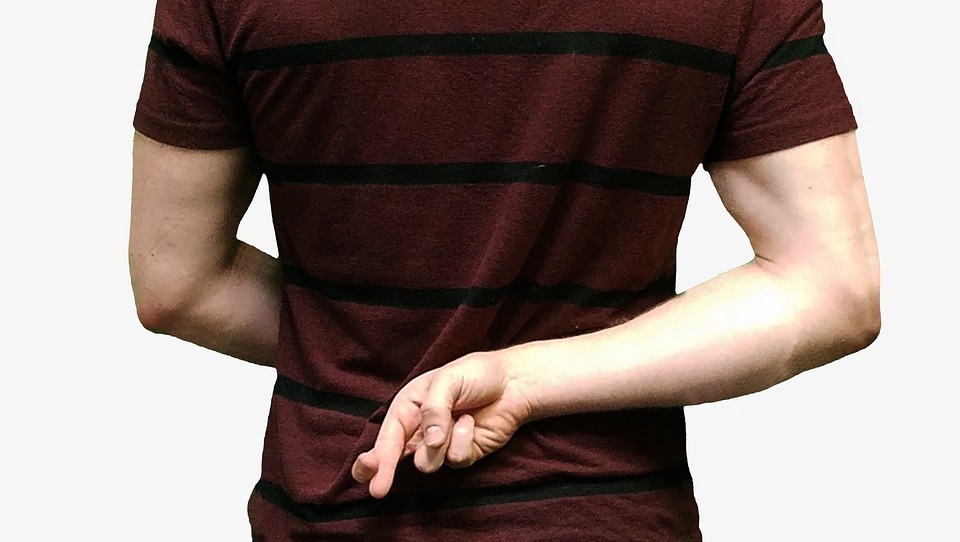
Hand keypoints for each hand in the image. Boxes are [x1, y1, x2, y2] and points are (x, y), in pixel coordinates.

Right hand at [351, 351, 533, 497]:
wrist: (513, 382)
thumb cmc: (477, 374)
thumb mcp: (449, 379)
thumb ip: (434, 408)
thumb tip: (431, 441)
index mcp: (408, 406)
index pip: (387, 436)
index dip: (375, 457)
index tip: (369, 469)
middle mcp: (419, 429)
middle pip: (391, 460)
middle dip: (383, 472)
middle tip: (378, 489)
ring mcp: (440, 445)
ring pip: (427, 464)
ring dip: (442, 443)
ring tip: (460, 416)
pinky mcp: (461, 455)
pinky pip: (455, 460)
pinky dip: (464, 440)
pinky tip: (471, 423)